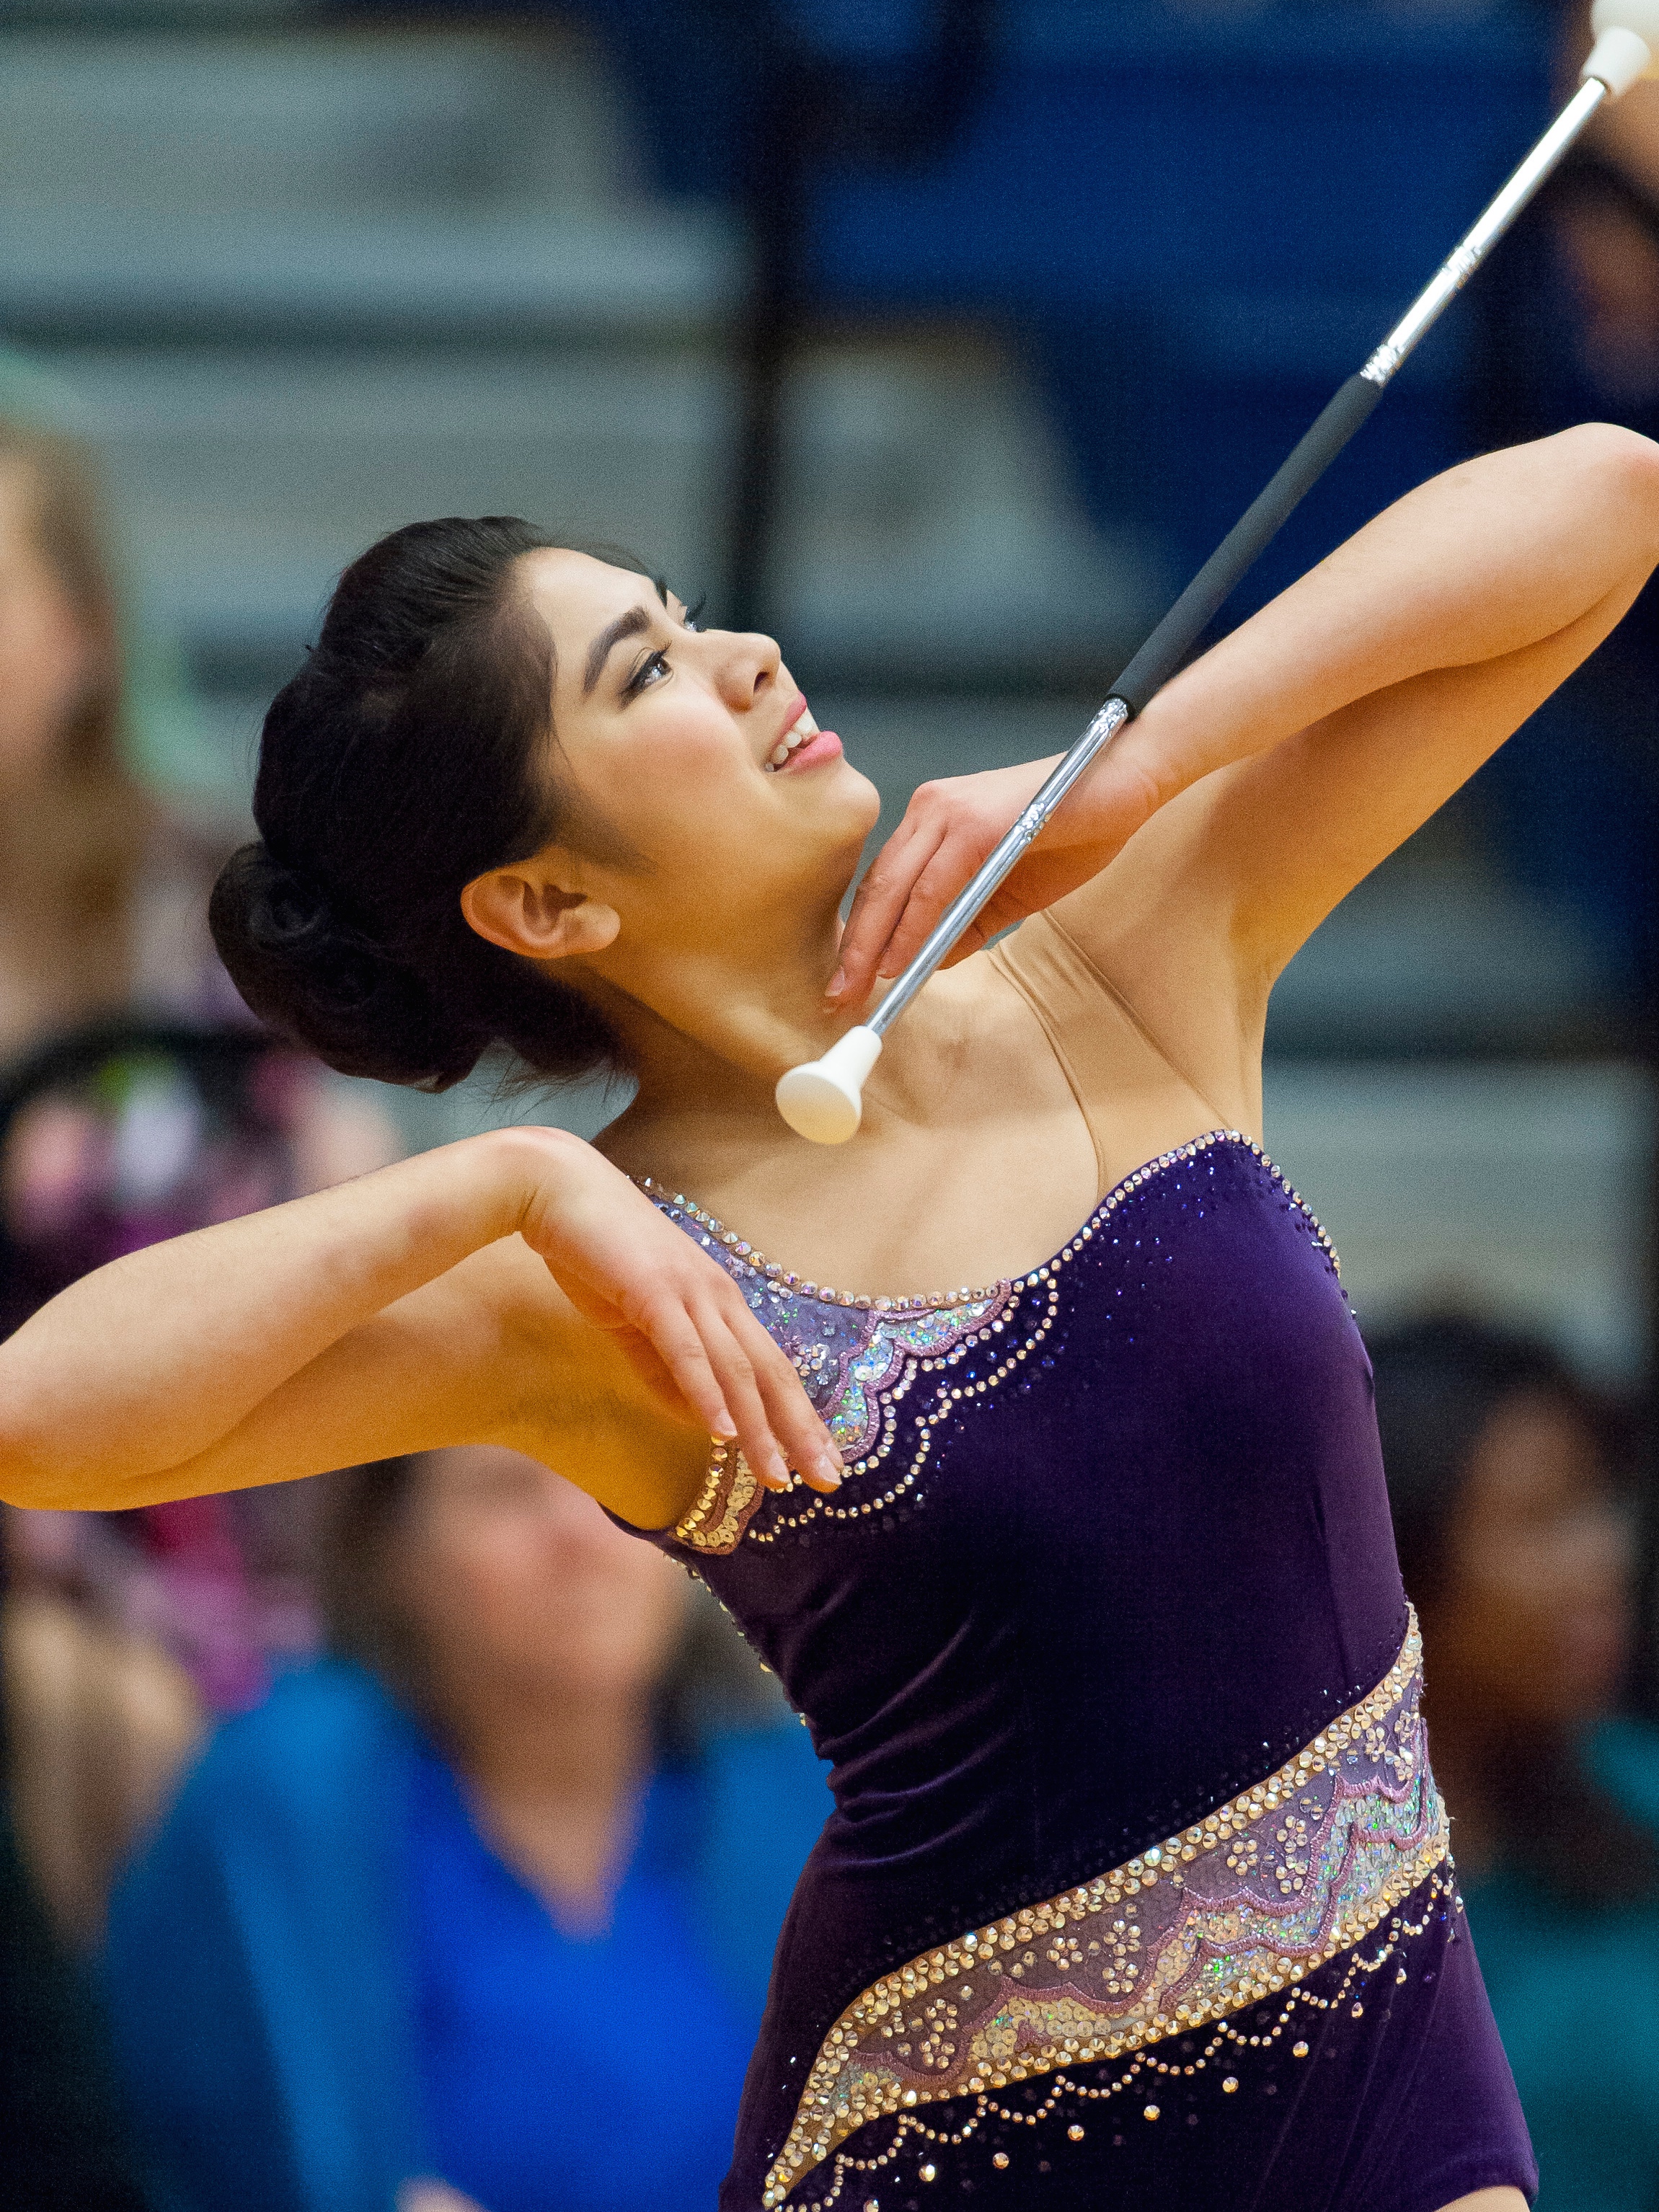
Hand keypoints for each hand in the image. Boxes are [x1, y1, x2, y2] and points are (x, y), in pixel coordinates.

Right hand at [514, 1136, 842, 1496]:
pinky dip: (706, 1391)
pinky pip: (685, 1349)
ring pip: (735, 1369)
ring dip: (759, 1427)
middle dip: (801, 1431)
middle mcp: (717, 1295)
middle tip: (829, 1481)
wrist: (556, 1188)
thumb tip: (698, 1417)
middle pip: (770, 1373)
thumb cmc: (594, 1250)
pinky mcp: (653, 1290)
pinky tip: (720, 1430)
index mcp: (718, 1300)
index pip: (771, 1367)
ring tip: (778, 1475)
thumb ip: (664, 1367)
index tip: (823, 1460)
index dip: (800, 1417)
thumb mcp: (635, 1320)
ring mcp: (689, 1290)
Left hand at [827, 752, 1153, 1010]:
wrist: (1126, 782)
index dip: (863, 935)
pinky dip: (915, 928)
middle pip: (877, 888)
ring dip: (875, 944)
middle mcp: (929, 809)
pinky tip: (903, 961)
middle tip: (838, 995)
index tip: (850, 979)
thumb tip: (929, 963)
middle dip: (855, 947)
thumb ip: (969, 923)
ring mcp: (948, 812)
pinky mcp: (975, 823)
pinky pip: (933, 887)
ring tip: (860, 987)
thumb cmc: (1075, 829)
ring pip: (895, 887)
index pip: (884, 885)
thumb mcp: (1011, 892)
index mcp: (932, 821)